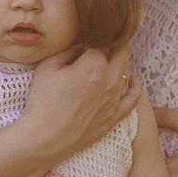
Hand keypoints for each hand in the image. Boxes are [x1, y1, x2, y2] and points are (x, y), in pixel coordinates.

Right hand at [19, 44, 136, 159]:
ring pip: (128, 71)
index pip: (102, 40)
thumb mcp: (48, 66)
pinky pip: (134, 97)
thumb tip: (81, 45)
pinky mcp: (115, 116)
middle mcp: (110, 79)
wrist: (44, 138)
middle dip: (115, 44)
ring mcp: (115, 98)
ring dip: (120, 62)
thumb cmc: (42, 102)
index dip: (93, 37)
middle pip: (123, 51)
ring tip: (109, 61)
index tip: (86, 41)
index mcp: (94, 63)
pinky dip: (135, 85)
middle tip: (104, 44)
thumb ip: (69, 49)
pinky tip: (131, 80)